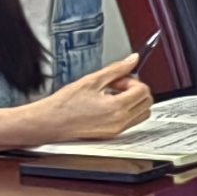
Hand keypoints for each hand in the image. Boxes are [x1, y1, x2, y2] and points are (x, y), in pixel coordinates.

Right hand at [21, 55, 152, 142]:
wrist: (50, 122)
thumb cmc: (65, 104)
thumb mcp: (92, 80)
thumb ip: (116, 69)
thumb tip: (132, 60)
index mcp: (116, 107)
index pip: (143, 91)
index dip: (132, 80)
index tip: (119, 79)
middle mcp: (119, 122)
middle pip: (146, 103)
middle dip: (136, 90)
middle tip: (118, 85)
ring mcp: (116, 131)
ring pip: (140, 114)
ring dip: (133, 101)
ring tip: (112, 95)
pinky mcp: (111, 135)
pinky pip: (130, 122)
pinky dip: (126, 111)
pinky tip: (107, 105)